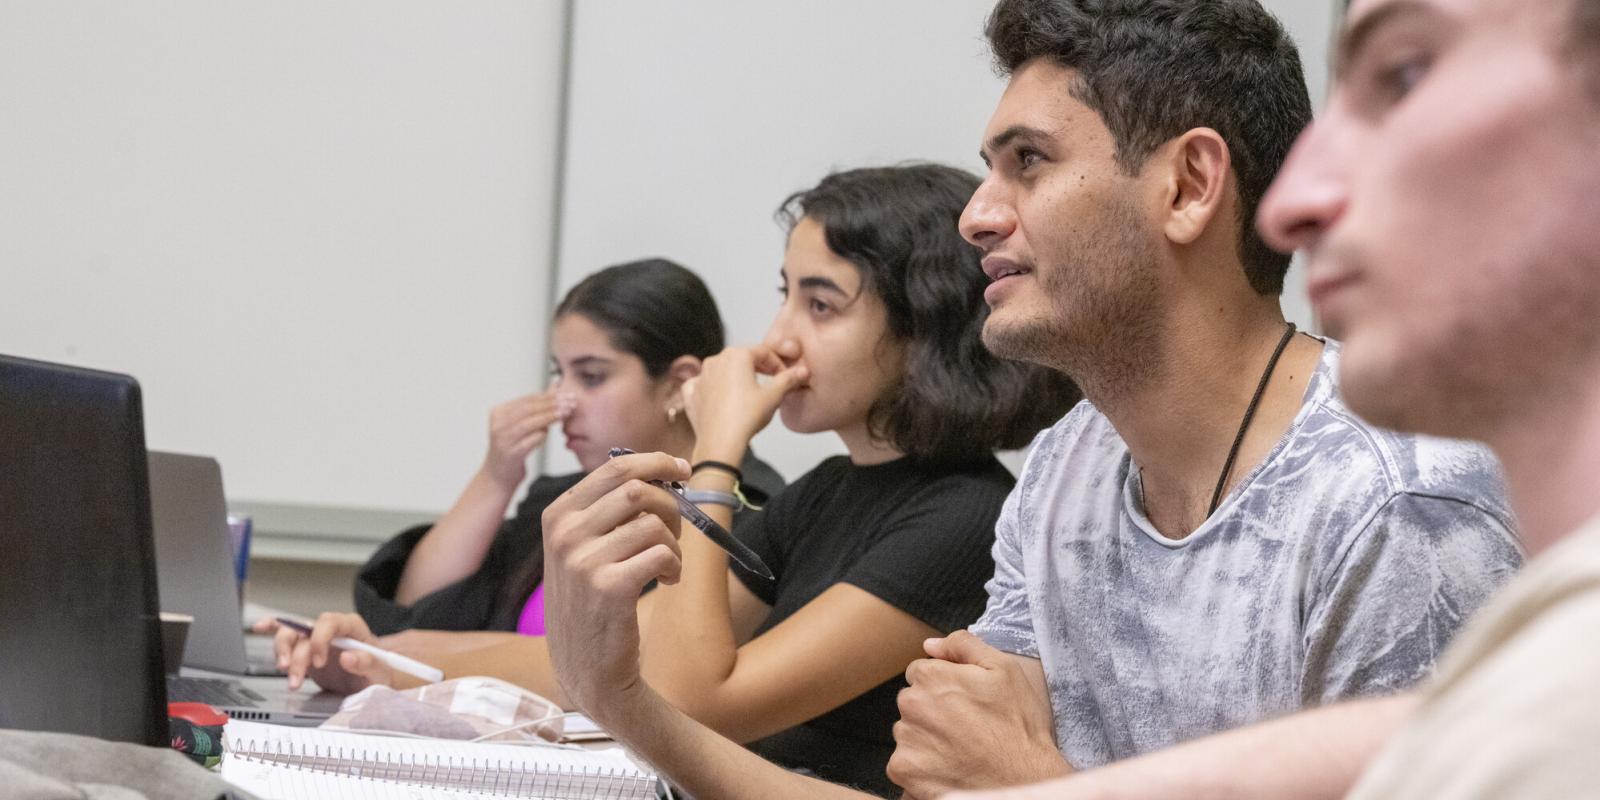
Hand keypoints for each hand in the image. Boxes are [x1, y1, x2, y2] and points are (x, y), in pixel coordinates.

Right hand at [253, 612, 388, 693]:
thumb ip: (368, 663)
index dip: (320, 639)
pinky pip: (285, 633)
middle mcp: (331, 629)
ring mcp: (316, 638)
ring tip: (287, 675)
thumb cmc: (380, 673)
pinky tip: (260, 627)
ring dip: (283, 654)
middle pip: (305, 629)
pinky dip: (272, 628)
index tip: (319, 662)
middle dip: (296, 654)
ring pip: (291, 634)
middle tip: (296, 676)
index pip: (331, 622)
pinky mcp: (305, 649)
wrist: (373, 680)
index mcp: (352, 627)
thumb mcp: (381, 672)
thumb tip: (348, 657)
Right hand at [483, 391, 566, 488]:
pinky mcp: (510, 454)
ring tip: (566, 413)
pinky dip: (541, 436)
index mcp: (498, 413)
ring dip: (549, 417)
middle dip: (551, 404)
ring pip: (529, 423)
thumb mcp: (523, 424)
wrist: (498, 476)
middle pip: (528, 409)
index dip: (548, 396)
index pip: (527, 400)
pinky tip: (550, 432)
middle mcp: (497, 425)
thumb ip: (537, 406)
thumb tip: (554, 387)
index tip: (566, 394)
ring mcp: (502, 440)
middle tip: (570, 402)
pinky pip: (528, 442)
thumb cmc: (513, 448)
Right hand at [540, 451, 689, 719]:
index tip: (682, 470)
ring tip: (668, 564)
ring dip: (674, 542)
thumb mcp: (581, 550)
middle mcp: (564, 534)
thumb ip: (607, 511)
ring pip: (654, 523)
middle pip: (637, 489)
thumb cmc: (592, 604)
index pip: (614, 468)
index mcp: (557, 515)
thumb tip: (658, 472)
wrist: (587, 669)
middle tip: (678, 528)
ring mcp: (583, 561)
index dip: (655, 463)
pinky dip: (674, 565)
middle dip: (670, 504)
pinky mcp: (609, 587)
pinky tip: (666, 581)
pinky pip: (662, 554)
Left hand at [681, 345, 807, 462]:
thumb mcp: (774, 396)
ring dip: (736, 376)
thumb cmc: (746, 417)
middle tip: (771, 380)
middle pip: (742, 358)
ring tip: (749, 392)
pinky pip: (703, 384)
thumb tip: (802, 371)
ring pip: (722, 370)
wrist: (720, 443)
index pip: (763, 352)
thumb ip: (788, 379)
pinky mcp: (691, 393)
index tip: (785, 375)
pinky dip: (713, 388)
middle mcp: (715, 360)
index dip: (777, 363)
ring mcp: (701, 376)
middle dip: (758, 367)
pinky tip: (721, 397)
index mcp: (736, 355)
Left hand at [889, 630, 1070, 798]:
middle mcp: (911, 705)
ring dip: (926, 738)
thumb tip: (930, 644)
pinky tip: (948, 767)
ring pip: (908, 731)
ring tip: (959, 749)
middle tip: (965, 727)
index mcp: (930, 677)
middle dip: (932, 710)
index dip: (945, 685)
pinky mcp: (904, 770)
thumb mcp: (1004, 670)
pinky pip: (903, 762)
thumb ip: (963, 646)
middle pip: (913, 701)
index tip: (964, 703)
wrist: (1023, 781)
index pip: (921, 673)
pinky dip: (921, 766)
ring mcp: (906, 739)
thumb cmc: (1017, 726)